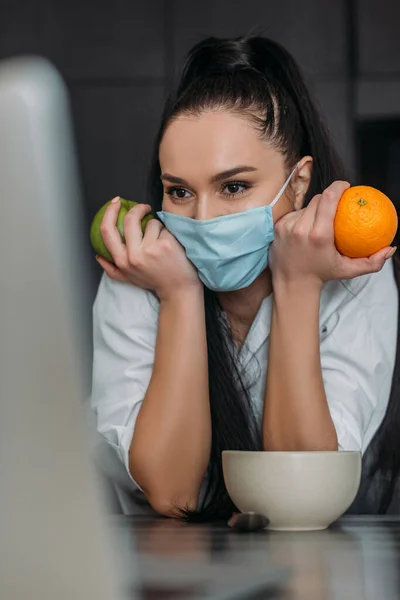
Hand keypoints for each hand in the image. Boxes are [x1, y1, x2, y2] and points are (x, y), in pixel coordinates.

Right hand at [96, 198, 200, 299]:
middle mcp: (134, 255)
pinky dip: (169, 233)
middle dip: (138, 208)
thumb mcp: (129, 279)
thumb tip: (98, 256)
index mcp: (122, 261)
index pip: (107, 231)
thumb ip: (112, 269)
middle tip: (144, 208)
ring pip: (151, 223)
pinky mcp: (166, 245)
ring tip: (162, 241)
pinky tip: (172, 245)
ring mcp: (150, 249)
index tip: (116, 202)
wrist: (178, 290)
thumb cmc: (154, 281)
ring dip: (158, 227)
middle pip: (129, 219)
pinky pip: (164, 228)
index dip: (109, 212)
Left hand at [269, 181, 395, 287]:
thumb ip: (372, 262)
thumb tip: (390, 249)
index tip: (345, 186)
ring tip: (321, 220)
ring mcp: (287, 227)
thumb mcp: (348, 270)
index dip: (338, 186)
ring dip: (315, 210)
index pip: (328, 198)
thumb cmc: (321, 275)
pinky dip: (302, 217)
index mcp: (319, 235)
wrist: (292, 284)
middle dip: (328, 198)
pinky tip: (307, 227)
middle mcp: (301, 228)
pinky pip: (294, 214)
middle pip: (318, 199)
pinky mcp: (278, 227)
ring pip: (306, 206)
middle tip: (336, 205)